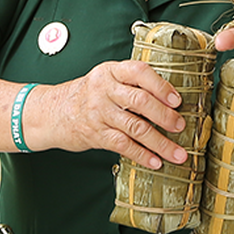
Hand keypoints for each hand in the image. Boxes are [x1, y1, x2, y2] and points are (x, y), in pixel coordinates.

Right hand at [45, 59, 188, 169]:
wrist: (53, 112)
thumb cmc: (89, 95)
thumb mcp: (107, 79)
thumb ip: (132, 83)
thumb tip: (170, 99)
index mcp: (112, 71)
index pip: (140, 72)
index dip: (161, 86)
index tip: (177, 100)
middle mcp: (105, 90)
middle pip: (140, 101)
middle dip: (164, 115)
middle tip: (180, 126)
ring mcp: (99, 113)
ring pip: (135, 127)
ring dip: (160, 142)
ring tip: (177, 153)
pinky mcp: (96, 134)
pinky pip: (123, 146)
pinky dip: (142, 155)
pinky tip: (155, 162)